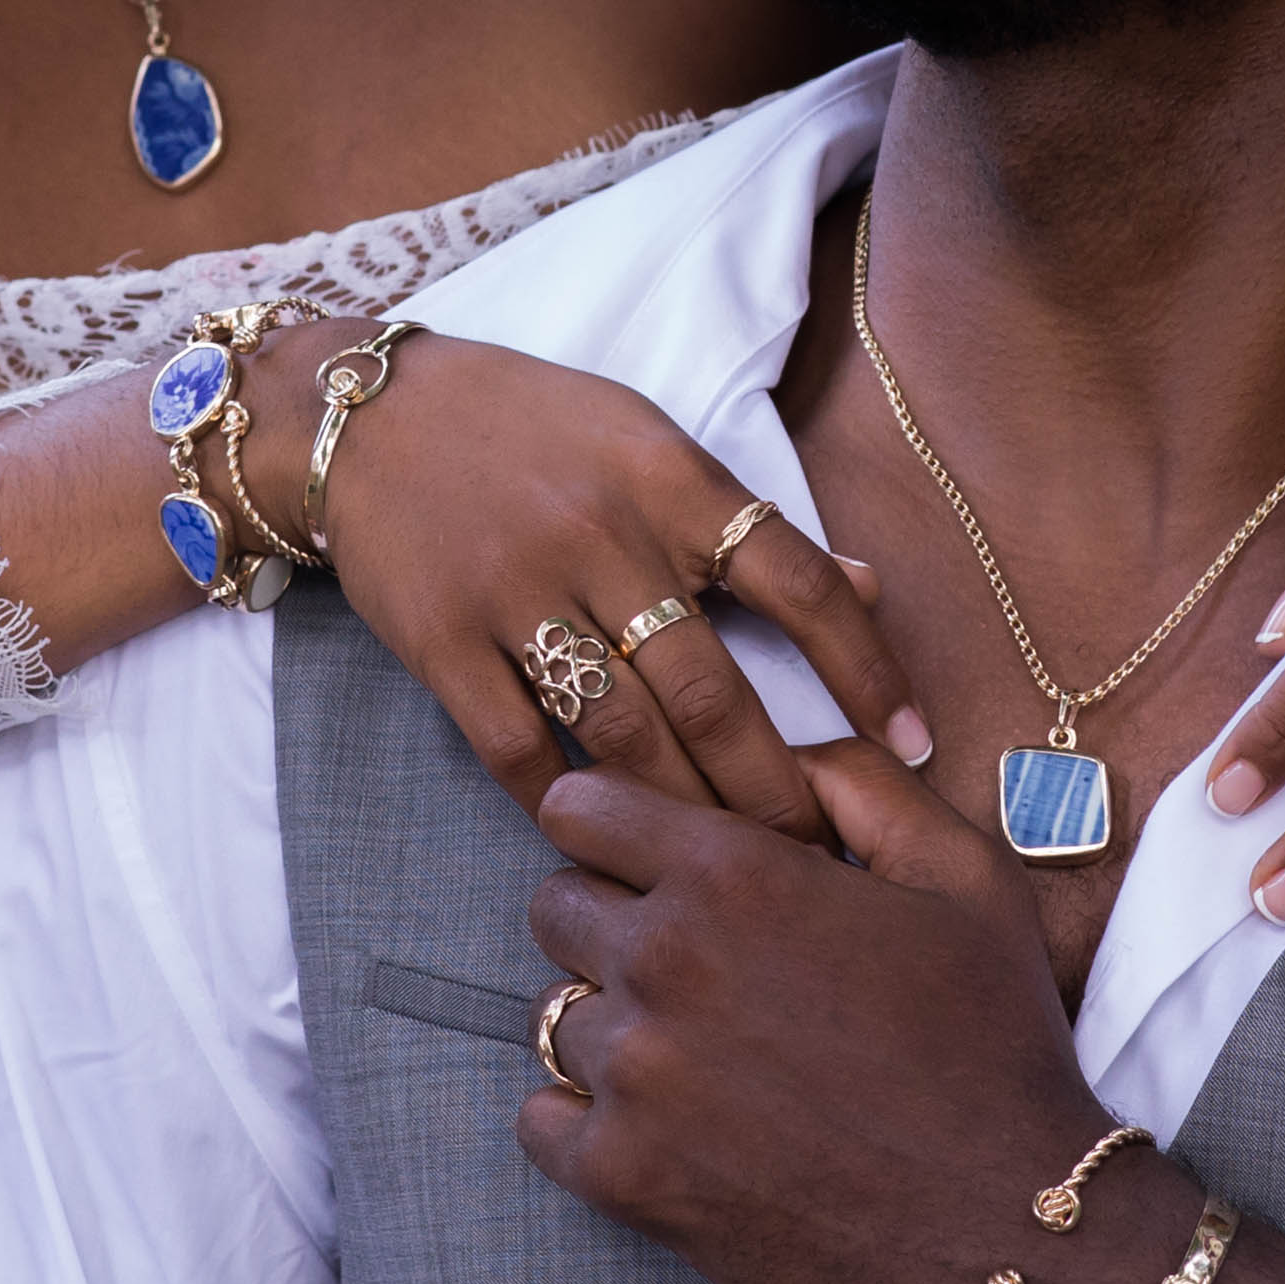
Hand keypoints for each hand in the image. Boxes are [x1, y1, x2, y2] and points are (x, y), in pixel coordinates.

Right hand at [276, 324, 932, 843]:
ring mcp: (518, 592)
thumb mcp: (648, 443)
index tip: (918, 745)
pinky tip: (607, 840)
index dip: (869, 671)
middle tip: (819, 850)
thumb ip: (747, 524)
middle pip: (715, 691)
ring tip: (733, 864)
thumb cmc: (530, 433)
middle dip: (778, 787)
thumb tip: (869, 588)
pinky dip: (569, 804)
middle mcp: (602, 535)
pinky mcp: (444, 643)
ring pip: (626, 736)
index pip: (799, 582)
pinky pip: (521, 750)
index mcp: (670, 478)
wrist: (366, 419)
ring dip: (689, 812)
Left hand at [517, 748, 1284, 1283]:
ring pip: (555, 1017)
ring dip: (615, 1029)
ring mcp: (635, 1074)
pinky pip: (541, 1121)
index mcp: (736, 872)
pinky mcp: (623, 1175)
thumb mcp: (965, 876)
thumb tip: (780, 754)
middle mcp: (666, 960)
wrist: (1009, 1224)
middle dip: (613, 921)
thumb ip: (861, 784)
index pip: (580, 807)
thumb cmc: (994, 1043)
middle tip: (695, 967)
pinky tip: (668, 1125)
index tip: (645, 858)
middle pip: (556, 907)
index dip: (612, 825)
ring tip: (705, 1060)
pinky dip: (588, 1122)